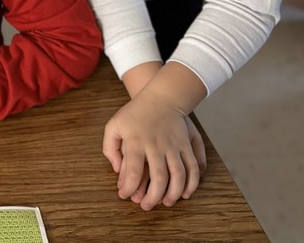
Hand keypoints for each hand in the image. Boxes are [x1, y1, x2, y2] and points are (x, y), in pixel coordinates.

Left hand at [102, 89, 201, 209]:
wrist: (162, 97)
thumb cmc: (135, 113)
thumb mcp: (114, 125)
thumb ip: (110, 148)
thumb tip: (117, 170)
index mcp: (136, 141)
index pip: (133, 170)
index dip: (128, 187)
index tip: (124, 195)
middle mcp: (156, 145)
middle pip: (158, 177)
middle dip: (152, 197)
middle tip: (146, 206)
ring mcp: (173, 145)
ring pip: (178, 175)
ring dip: (173, 193)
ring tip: (166, 202)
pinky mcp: (186, 145)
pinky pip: (193, 168)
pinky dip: (191, 184)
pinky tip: (185, 193)